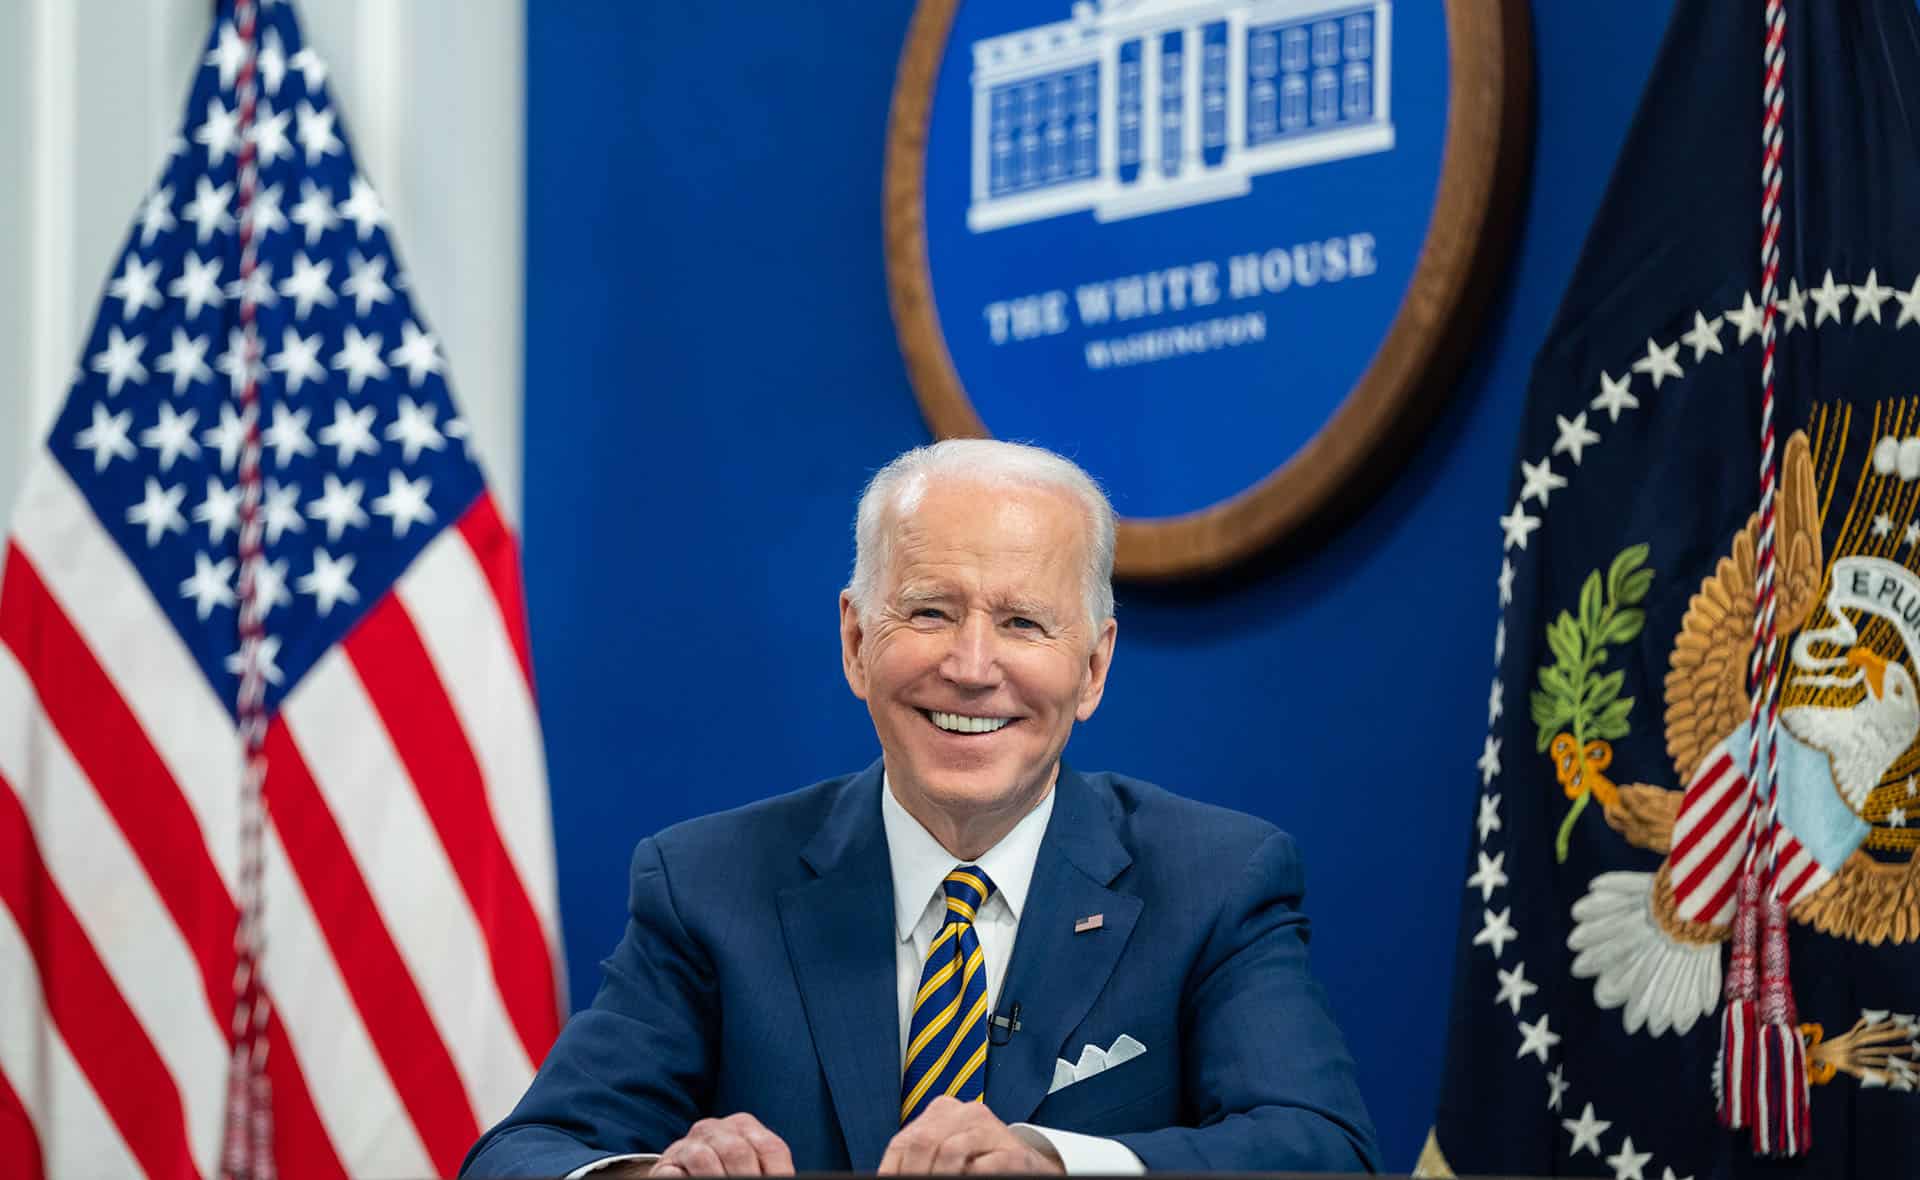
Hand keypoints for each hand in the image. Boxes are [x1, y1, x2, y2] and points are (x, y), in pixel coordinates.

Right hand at [651, 1113, 794, 1176]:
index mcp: (743, 1126)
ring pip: (704, 1158)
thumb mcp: (750, 1167)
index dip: (779, 1172)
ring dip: (717, 1179)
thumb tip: (786, 1179)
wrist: (682, 1174)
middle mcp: (713, 1129)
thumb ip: (769, 1171)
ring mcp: (686, 1145)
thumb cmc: (726, 1172)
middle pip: (738, 1151)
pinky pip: (674, 1173)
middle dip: (748, 1179)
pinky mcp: (665, 1166)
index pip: (770, 1148)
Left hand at [878, 1097, 1064, 1174]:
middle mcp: (966, 1113)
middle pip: (922, 1142)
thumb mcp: (946, 1156)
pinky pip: (982, 1167)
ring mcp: (991, 1130)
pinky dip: (970, 1178)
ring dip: (940, 1177)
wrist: (1032, 1169)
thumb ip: (920, 1160)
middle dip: (915, 1173)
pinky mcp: (1013, 1154)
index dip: (892, 1170)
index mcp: (942, 1112)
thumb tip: (888, 1175)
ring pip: (949, 1151)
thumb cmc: (982, 1164)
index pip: (902, 1142)